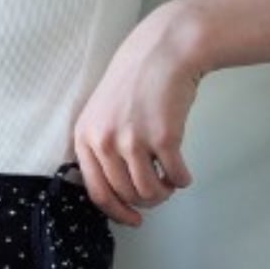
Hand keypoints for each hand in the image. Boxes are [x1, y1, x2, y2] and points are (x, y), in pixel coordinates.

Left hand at [72, 0, 206, 226]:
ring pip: (149, 193)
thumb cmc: (137, 79)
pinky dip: (182, 180)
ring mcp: (133, 140)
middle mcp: (105, 140)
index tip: (133, 219)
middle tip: (158, 191)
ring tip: (169, 180)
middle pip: (126, 195)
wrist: (165, 49)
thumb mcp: (103, 111)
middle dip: (146, 200)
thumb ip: (103, 147)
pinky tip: (183, 172)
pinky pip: (175, 177)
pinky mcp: (162, 138)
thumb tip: (117, 191)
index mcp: (86, 136)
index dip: (117, 212)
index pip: (97, 192)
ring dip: (164, 193)